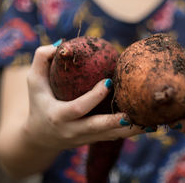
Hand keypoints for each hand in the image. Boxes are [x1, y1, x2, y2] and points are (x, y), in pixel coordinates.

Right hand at [23, 44, 143, 150]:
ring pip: (110, 137)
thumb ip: (41, 60)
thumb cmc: (38, 103)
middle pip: (97, 128)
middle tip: (134, 114)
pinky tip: (149, 125)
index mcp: (58, 116)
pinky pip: (114, 137)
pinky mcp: (94, 140)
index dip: (93, 97)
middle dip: (116, 122)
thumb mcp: (33, 82)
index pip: (78, 108)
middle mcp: (72, 131)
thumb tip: (61, 44)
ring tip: (152, 123)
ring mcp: (84, 138)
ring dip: (132, 131)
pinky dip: (131, 132)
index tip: (109, 82)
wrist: (39, 137)